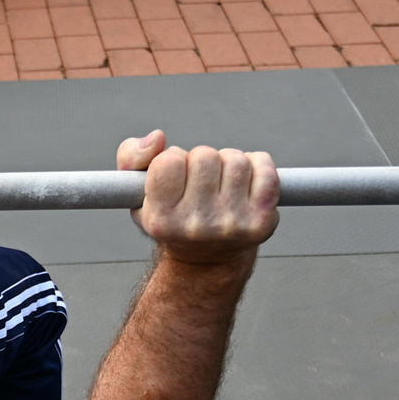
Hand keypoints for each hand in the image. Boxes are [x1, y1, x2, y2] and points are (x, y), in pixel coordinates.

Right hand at [121, 130, 277, 266]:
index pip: (168, 161)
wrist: (207, 261)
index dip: (173, 160)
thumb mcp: (137, 194)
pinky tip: (247, 181)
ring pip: (236, 160)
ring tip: (222, 183)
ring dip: (229, 163)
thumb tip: (157, 138)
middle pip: (205, 156)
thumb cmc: (172, 219)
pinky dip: (259, 166)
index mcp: (161, 220)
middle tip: (201, 182)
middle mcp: (196, 226)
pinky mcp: (261, 222)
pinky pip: (266, 170)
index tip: (176, 177)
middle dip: (203, 161)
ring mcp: (231, 225)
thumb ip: (132, 157)